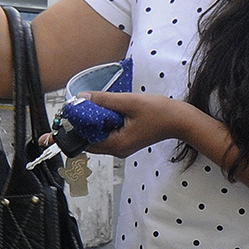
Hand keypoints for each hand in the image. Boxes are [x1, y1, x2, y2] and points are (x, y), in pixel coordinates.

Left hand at [76, 90, 191, 157]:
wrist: (180, 120)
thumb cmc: (159, 113)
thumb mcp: (129, 102)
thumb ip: (104, 100)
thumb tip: (82, 98)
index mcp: (117, 144)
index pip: (84, 141)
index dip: (74, 128)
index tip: (68, 116)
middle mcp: (117, 150)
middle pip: (89, 140)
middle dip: (82, 124)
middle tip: (82, 105)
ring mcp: (121, 147)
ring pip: (97, 136)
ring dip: (93, 122)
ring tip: (96, 105)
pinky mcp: (125, 141)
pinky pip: (106, 133)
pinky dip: (103, 122)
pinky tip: (108, 110)